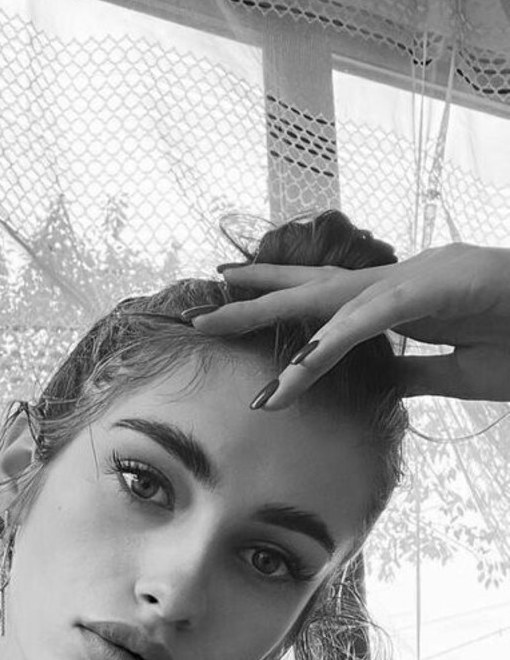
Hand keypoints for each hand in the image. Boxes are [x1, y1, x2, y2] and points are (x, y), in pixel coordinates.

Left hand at [189, 242, 509, 407]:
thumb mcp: (457, 372)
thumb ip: (414, 372)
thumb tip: (378, 383)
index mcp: (406, 299)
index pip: (331, 301)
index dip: (282, 303)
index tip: (235, 307)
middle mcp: (404, 280)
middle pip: (315, 287)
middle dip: (256, 294)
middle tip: (201, 304)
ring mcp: (419, 276)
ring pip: (330, 296)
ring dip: (272, 309)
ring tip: (220, 318)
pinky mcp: (439, 285)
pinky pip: (373, 317)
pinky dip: (332, 340)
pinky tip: (296, 362)